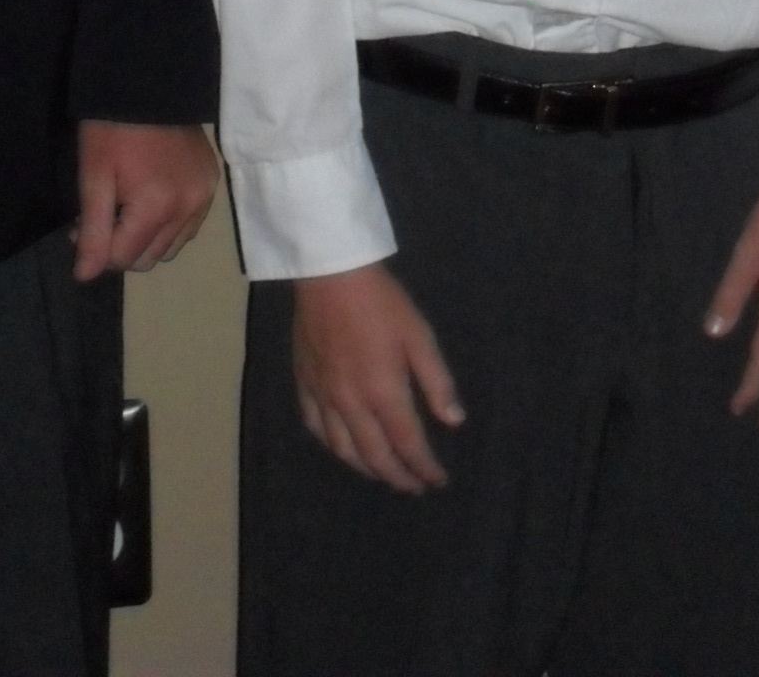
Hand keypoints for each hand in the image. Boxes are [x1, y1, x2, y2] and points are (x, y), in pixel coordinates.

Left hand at [71, 121, 220, 280]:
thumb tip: (84, 277)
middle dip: (120, 246)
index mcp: (158, 207)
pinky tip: (153, 200)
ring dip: (145, 239)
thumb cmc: (112, 129)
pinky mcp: (211, 185)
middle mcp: (188, 209)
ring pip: (170, 247)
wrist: (149, 86)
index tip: (81, 223)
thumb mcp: (94, 176)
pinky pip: (188, 227)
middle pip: (148, 258)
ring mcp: (204, 198)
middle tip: (103, 215)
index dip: (95, 246)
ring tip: (127, 207)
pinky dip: (168, 225)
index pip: (122, 258)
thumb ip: (93, 230)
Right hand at [291, 263, 463, 493]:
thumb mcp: (419, 335)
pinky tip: (340, 446)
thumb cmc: (382, 302)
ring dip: (365, 469)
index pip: (408, 444)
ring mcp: (323, 395)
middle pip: (375, 456)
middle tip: (414, 486)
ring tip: (382, 474)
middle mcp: (351, 403)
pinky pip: (314, 426)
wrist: (330, 273)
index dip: (425, 468)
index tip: (439, 480)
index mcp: (383, 392)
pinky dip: (330, 445)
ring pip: (342, 449)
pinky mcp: (304, 382)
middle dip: (398, 477)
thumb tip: (454, 421)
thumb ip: (437, 382)